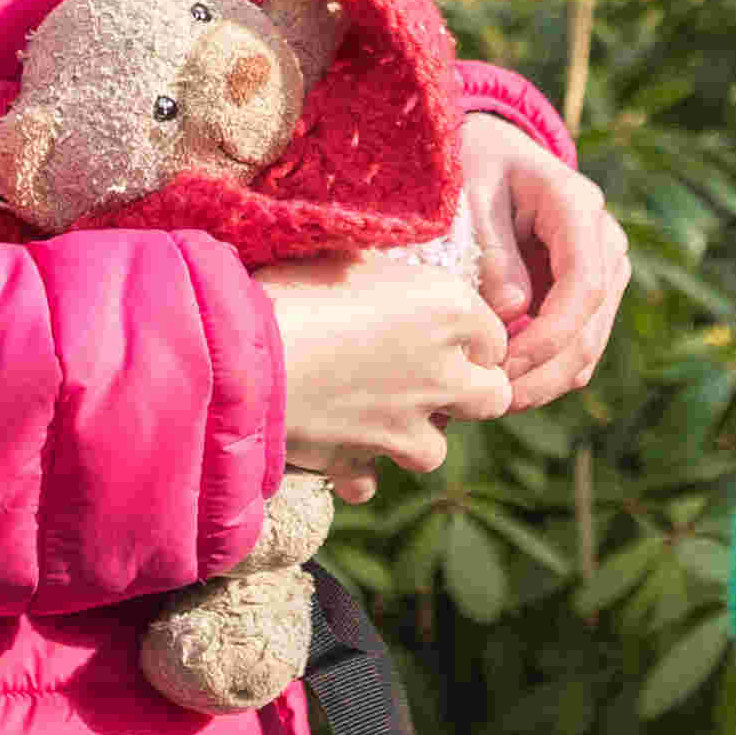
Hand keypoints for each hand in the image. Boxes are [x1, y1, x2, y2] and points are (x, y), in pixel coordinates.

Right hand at [258, 247, 512, 480]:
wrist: (242, 353)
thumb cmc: (293, 286)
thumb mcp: (347, 256)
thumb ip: (384, 275)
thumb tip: (384, 276)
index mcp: (449, 310)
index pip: (494, 334)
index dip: (470, 336)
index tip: (443, 332)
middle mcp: (441, 373)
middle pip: (491, 397)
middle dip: (469, 392)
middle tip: (431, 379)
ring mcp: (404, 426)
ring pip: (436, 448)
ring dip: (413, 436)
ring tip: (379, 414)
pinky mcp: (360, 460)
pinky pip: (370, 479)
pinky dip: (357, 469)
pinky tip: (336, 448)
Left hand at [459, 115, 629, 412]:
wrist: (495, 155)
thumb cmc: (477, 166)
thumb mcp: (471, 191)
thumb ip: (491, 249)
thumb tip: (510, 314)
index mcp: (578, 207)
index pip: (583, 286)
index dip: (548, 337)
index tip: (502, 367)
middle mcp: (605, 241)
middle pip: (590, 328)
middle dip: (542, 374)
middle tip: (489, 401)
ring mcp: (604, 271)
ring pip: (588, 347)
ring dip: (543, 383)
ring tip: (490, 402)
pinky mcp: (590, 296)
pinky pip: (577, 348)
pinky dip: (544, 374)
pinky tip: (504, 386)